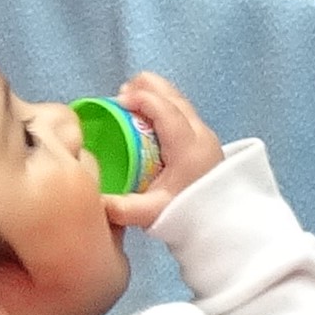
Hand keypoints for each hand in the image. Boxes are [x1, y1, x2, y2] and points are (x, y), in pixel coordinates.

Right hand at [103, 70, 223, 228]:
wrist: (220, 226)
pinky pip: (184, 111)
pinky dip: (165, 105)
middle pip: (174, 97)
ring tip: (131, 98)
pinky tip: (148, 115)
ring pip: (181, 101)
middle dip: (147, 88)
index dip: (140, 98)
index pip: (164, 110)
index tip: (117, 100)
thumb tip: (94, 199)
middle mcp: (201, 135)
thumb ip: (121, 208)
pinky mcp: (206, 140)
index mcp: (188, 148)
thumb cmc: (186, 218)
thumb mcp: (150, 214)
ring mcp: (206, 135)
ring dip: (156, 94)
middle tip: (121, 92)